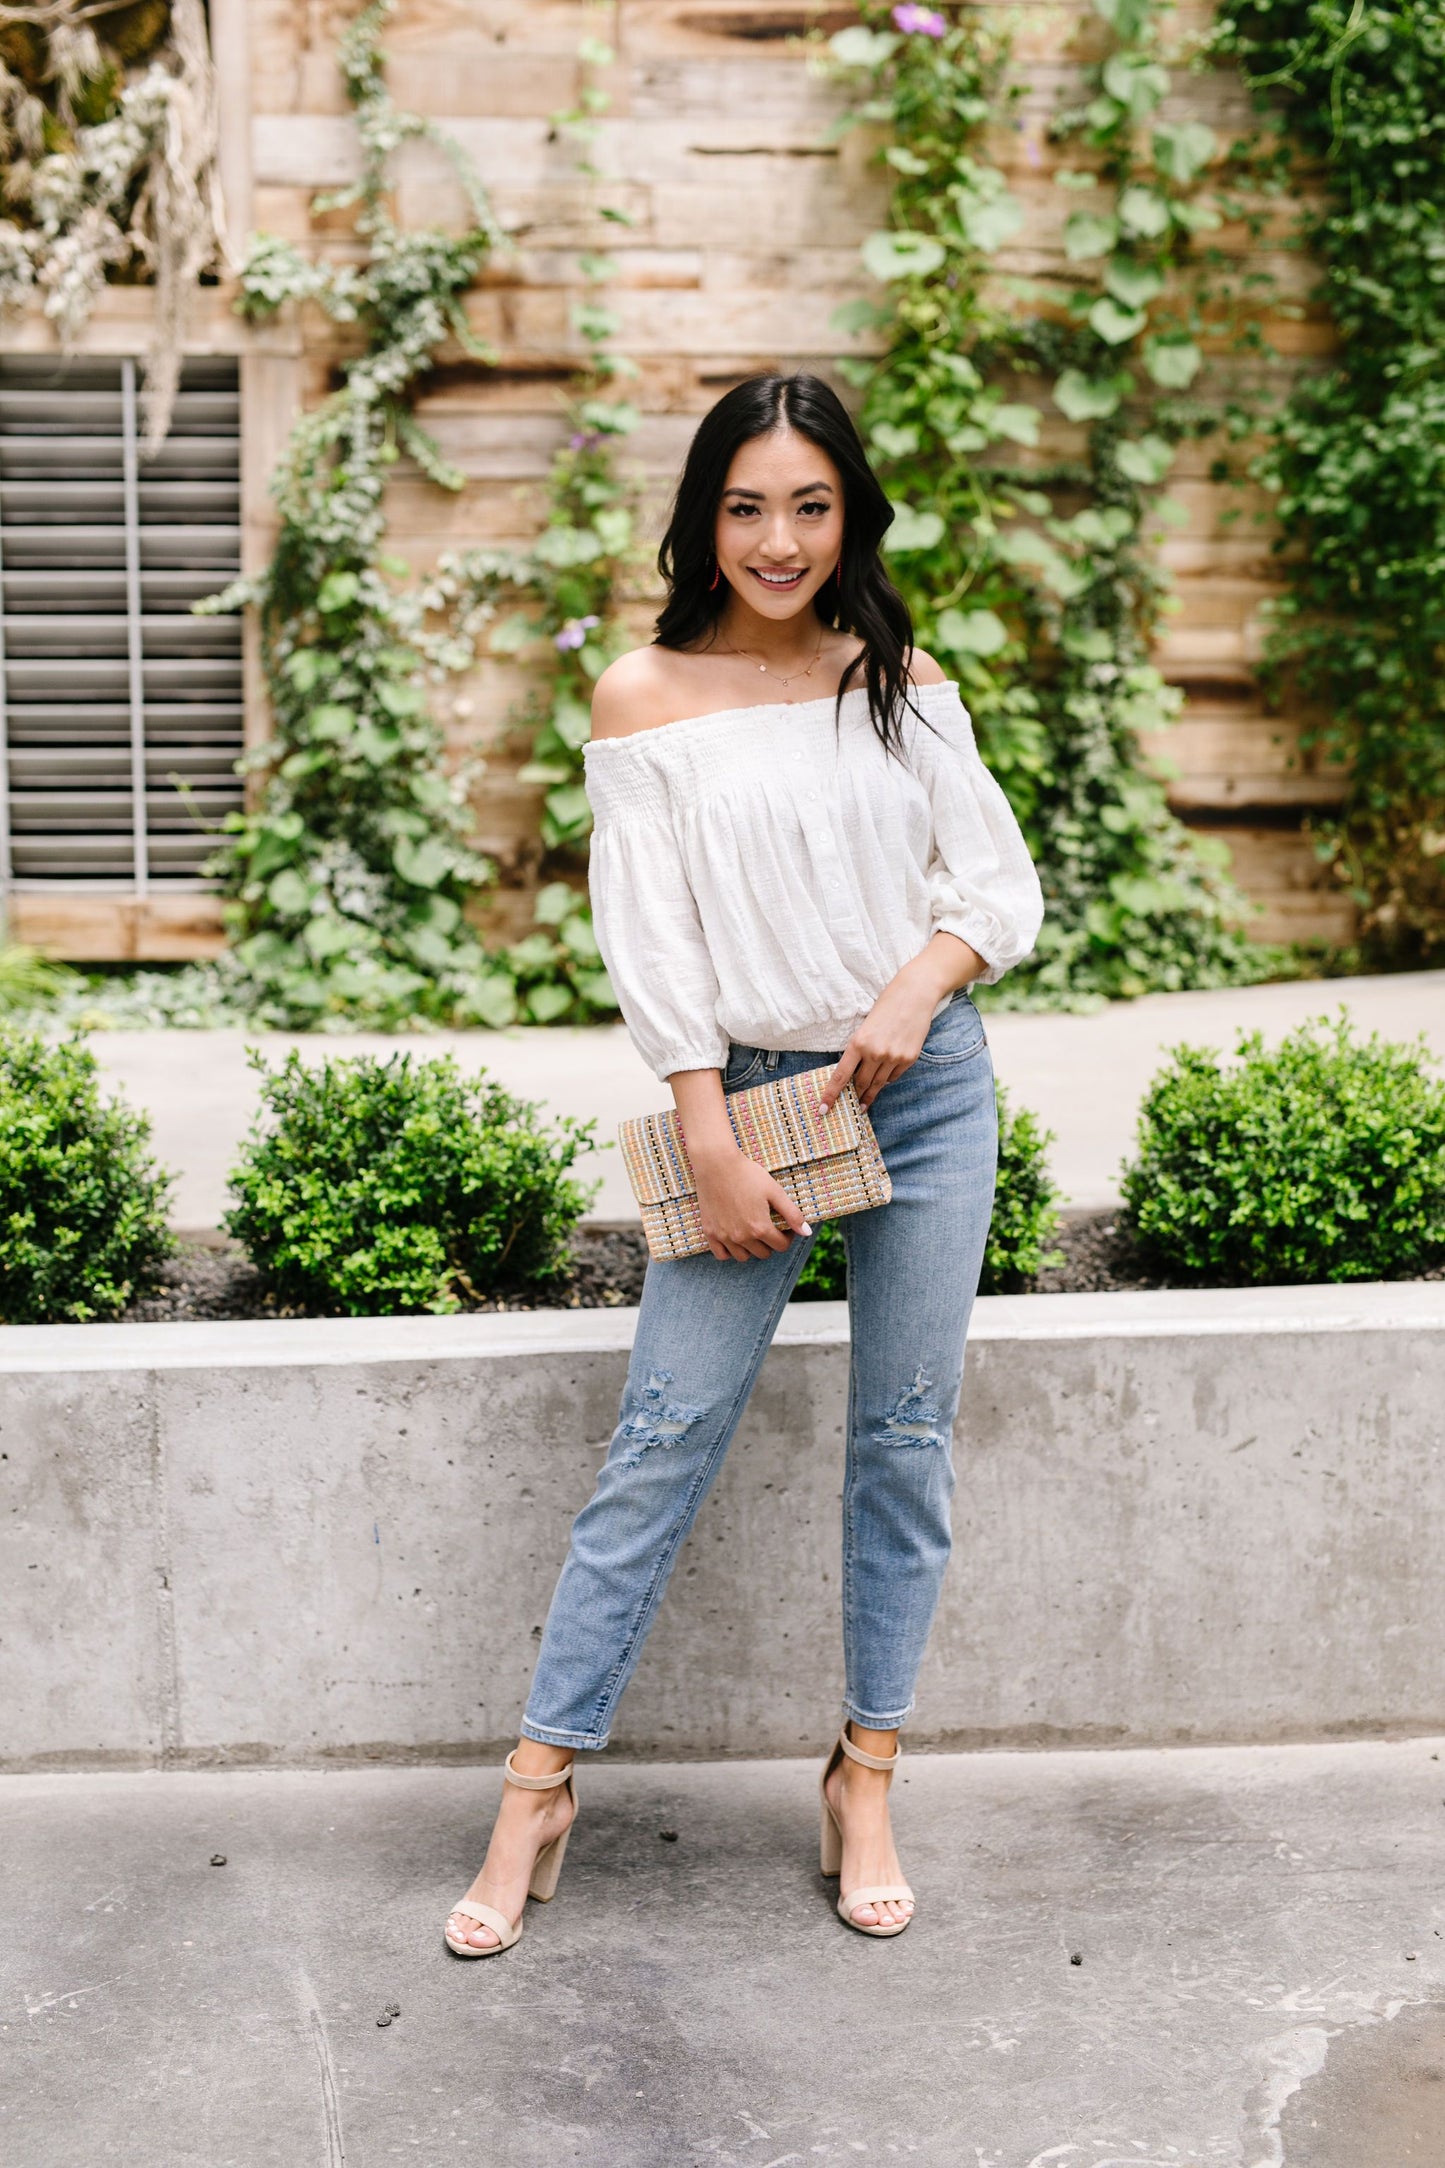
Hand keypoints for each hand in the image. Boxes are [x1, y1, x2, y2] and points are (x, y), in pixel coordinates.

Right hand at [693, 1145, 810, 1261]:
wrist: (716, 1164)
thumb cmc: (748, 1175)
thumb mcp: (775, 1191)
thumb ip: (792, 1214)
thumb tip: (807, 1233)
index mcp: (760, 1228)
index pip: (781, 1246)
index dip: (787, 1237)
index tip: (785, 1226)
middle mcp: (742, 1237)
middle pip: (763, 1253)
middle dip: (770, 1242)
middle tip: (769, 1226)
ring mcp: (724, 1236)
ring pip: (743, 1257)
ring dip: (751, 1248)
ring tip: (752, 1232)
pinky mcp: (710, 1232)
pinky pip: (721, 1255)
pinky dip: (729, 1251)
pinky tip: (734, 1238)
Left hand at [821, 961, 949, 1110]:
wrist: (915, 994)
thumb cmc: (886, 1007)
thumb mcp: (865, 1027)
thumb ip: (860, 1050)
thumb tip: (856, 1074)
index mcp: (858, 1043)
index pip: (840, 1076)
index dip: (831, 1095)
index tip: (823, 1109)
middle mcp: (875, 1052)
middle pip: (861, 1083)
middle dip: (855, 1095)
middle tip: (851, 1105)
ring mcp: (893, 1057)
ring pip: (878, 1084)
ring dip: (870, 1093)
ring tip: (865, 1102)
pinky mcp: (909, 1058)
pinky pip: (893, 1077)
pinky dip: (887, 1079)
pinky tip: (885, 1077)